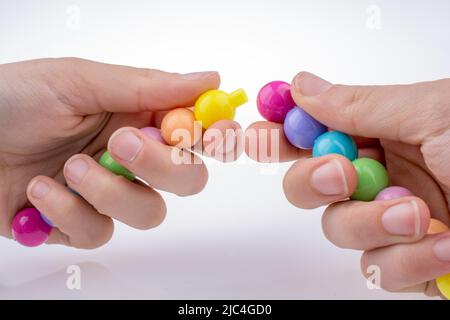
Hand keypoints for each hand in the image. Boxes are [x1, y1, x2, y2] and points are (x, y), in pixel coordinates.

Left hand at [0, 58, 240, 248]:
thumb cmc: (11, 99)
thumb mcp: (77, 81)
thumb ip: (146, 86)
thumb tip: (209, 81)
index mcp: (138, 116)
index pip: (196, 131)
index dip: (215, 135)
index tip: (212, 133)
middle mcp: (130, 157)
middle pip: (187, 179)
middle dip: (163, 168)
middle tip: (124, 145)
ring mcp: (107, 192)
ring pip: (148, 213)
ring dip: (110, 192)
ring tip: (68, 168)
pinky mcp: (78, 222)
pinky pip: (99, 233)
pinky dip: (69, 213)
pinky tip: (38, 191)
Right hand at [246, 72, 449, 296]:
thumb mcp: (435, 111)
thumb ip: (361, 105)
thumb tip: (301, 87)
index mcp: (384, 133)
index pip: (312, 134)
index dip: (280, 134)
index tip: (259, 134)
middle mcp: (382, 176)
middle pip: (309, 187)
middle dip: (315, 181)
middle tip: (341, 174)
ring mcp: (394, 222)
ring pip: (339, 232)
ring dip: (371, 224)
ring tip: (417, 214)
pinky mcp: (414, 262)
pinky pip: (380, 271)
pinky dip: (406, 260)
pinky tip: (445, 245)